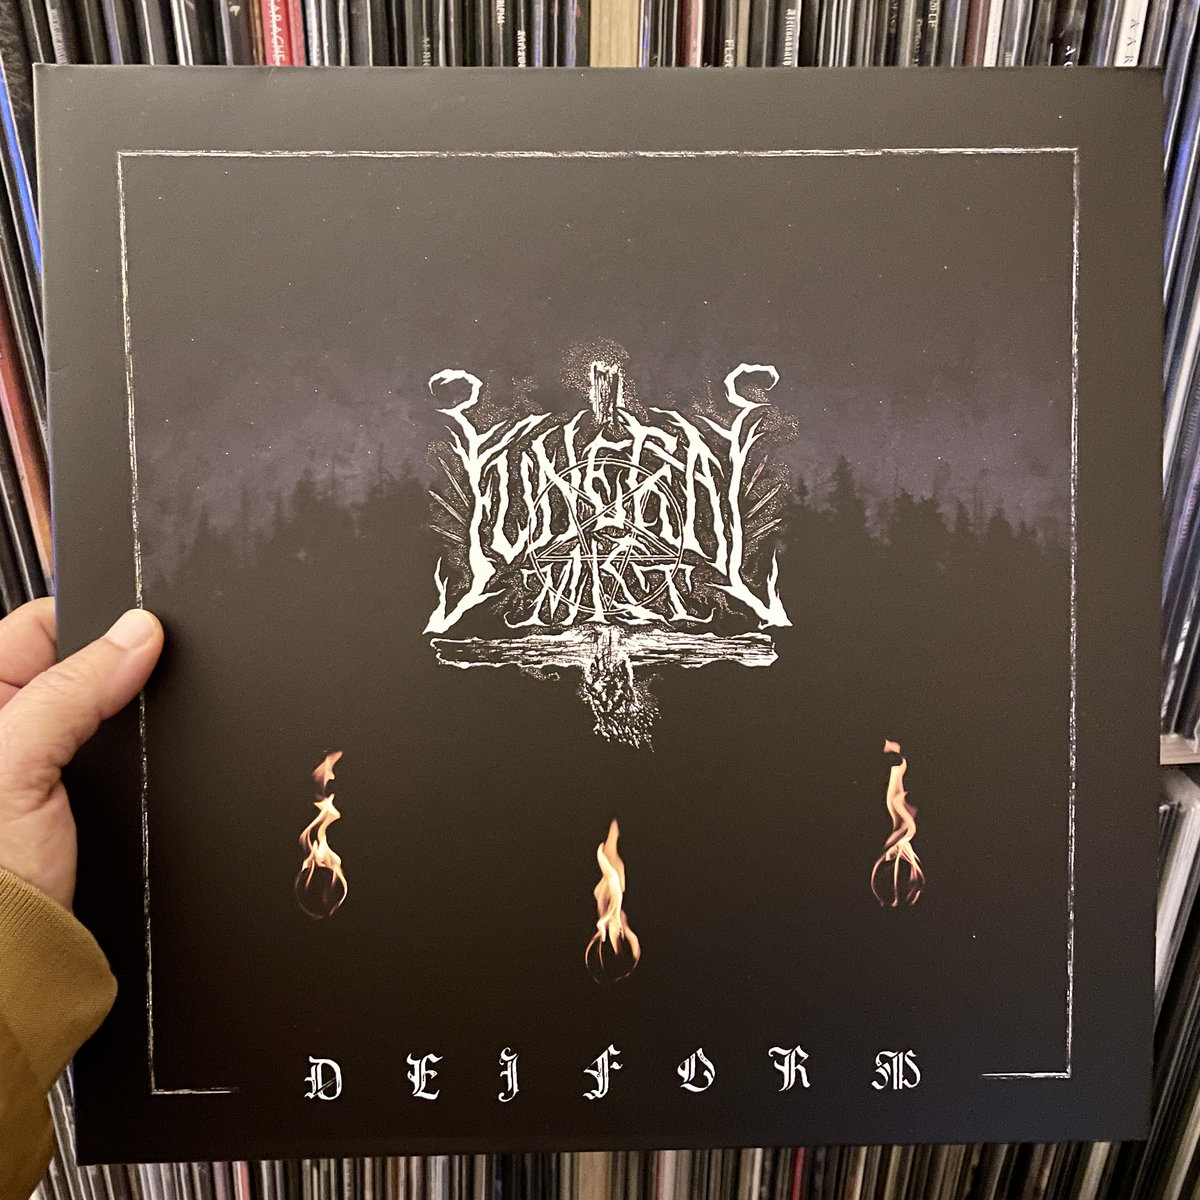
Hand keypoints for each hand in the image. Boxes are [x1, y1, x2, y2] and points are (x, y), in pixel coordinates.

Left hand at [0, 600, 162, 908]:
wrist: (10, 972)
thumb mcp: (17, 766)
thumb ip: (70, 691)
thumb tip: (139, 632)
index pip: (42, 624)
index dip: (94, 622)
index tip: (142, 633)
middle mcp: (10, 728)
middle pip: (82, 664)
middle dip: (123, 674)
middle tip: (132, 705)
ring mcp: (45, 765)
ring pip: (112, 712)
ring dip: (134, 724)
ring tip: (130, 754)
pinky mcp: (79, 798)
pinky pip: (124, 756)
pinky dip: (142, 760)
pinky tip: (141, 778)